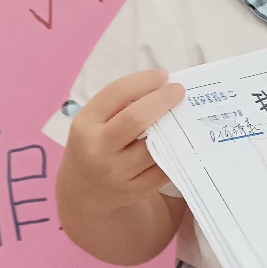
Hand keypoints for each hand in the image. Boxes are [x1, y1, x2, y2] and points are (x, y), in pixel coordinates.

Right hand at [58, 70, 184, 218]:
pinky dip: (175, 151)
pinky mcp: (135, 190)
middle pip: (136, 119)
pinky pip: (163, 167)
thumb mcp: (94, 122)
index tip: (163, 76)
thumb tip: (161, 86)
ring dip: (173, 127)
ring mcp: (116, 172)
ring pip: (154, 146)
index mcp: (85, 124)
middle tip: (179, 90)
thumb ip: (119, 104)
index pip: (116, 94)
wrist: (84, 191)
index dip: (143, 81)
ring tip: (182, 114)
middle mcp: (98, 149)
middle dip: (162, 100)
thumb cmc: (95, 144)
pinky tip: (180, 139)